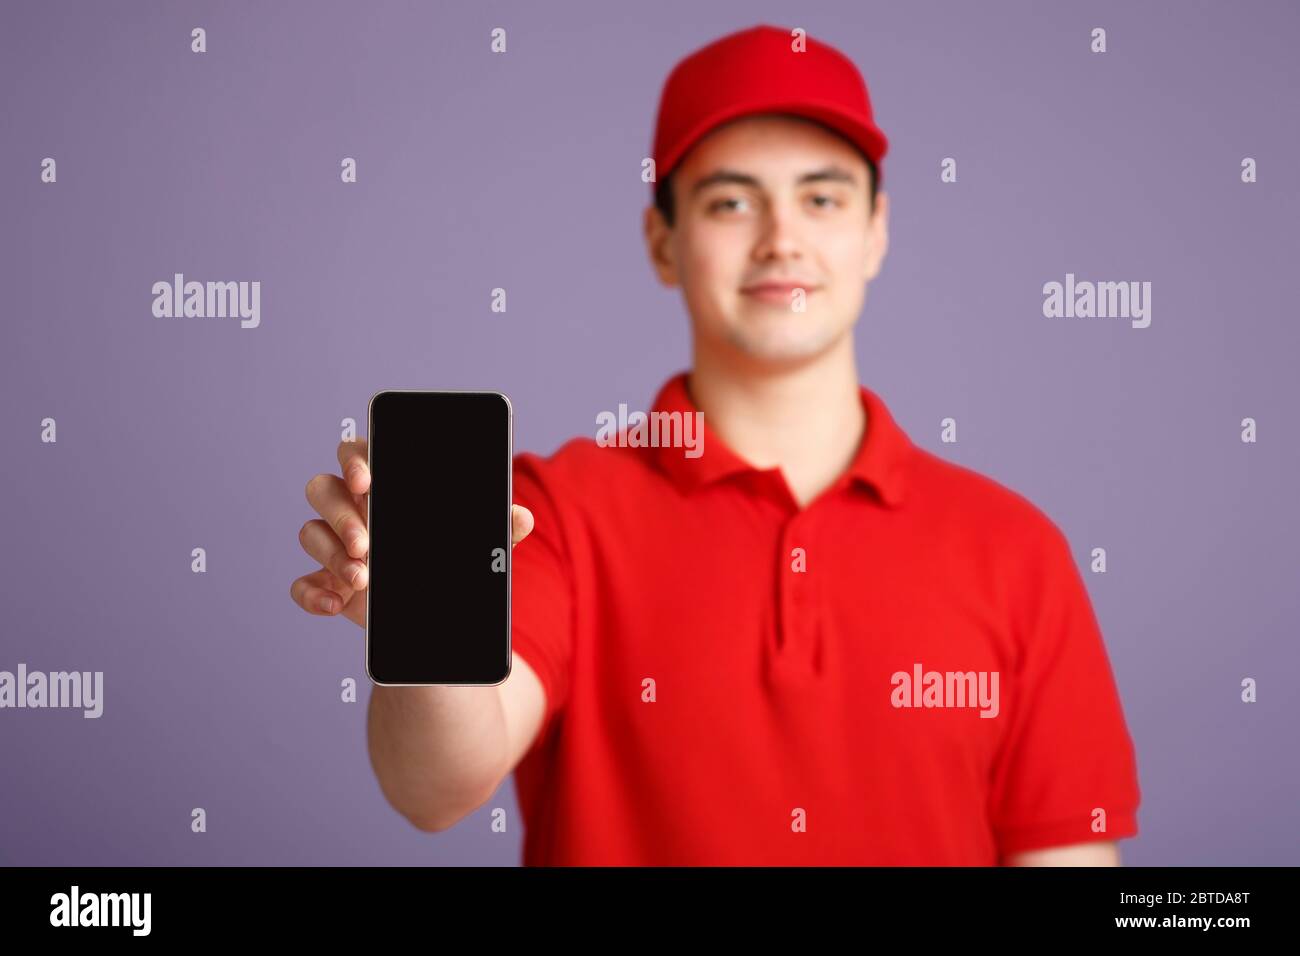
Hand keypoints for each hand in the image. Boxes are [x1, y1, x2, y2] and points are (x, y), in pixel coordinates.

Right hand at [290, 436, 534, 628]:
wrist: (438, 616)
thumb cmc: (452, 560)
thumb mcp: (478, 544)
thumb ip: (498, 528)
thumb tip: (522, 517)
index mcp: (384, 485)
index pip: (357, 454)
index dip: (355, 460)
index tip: (367, 480)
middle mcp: (351, 509)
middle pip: (323, 489)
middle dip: (340, 514)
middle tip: (367, 544)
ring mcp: (335, 547)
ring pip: (310, 532)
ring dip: (331, 554)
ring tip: (364, 578)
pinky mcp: (326, 583)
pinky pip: (301, 584)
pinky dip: (312, 594)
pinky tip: (335, 605)